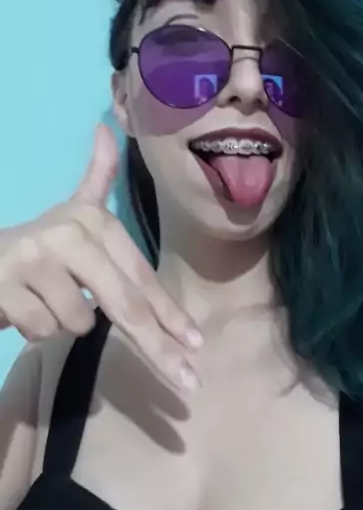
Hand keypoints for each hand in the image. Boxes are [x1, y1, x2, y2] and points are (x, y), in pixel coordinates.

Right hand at [0, 124, 201, 393]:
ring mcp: (36, 259)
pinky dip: (35, 328)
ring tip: (43, 298)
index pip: (141, 277)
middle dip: (158, 349)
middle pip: (125, 305)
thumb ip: (96, 177)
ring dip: (63, 323)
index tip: (197, 347)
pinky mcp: (6, 285)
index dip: (171, 315)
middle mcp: (68, 234)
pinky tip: (20, 305)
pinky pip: (43, 330)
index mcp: (92, 221)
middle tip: (187, 384)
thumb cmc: (36, 245)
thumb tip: (106, 126)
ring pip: (78, 322)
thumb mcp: (68, 211)